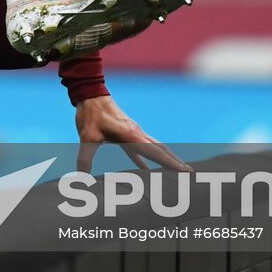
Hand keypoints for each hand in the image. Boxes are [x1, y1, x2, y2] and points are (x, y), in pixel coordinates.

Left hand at [75, 95, 190, 173]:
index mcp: (132, 135)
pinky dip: (146, 158)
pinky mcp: (126, 133)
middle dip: (175, 162)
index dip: (171, 163)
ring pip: (153, 148)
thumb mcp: (87, 137)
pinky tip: (145, 169)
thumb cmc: (91, 114)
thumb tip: (82, 177)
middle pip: (161, 150)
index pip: (156, 152)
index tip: (186, 171)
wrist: (90, 95)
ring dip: (164, 159)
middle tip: (189, 173)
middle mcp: (137, 133)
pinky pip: (140, 148)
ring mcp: (133, 132)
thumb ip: (85, 158)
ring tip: (174, 170)